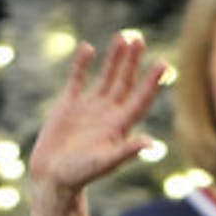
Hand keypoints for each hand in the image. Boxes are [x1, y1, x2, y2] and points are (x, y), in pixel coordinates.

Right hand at [28, 34, 165, 215]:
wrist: (52, 178)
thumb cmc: (80, 175)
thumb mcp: (105, 162)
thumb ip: (127, 151)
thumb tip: (151, 144)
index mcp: (120, 126)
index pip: (140, 99)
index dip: (151, 82)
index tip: (163, 64)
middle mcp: (108, 114)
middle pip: (125, 82)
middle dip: (133, 62)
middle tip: (140, 39)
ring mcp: (89, 108)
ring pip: (106, 78)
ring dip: (115, 59)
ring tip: (123, 37)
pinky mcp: (69, 105)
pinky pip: (77, 80)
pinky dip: (82, 65)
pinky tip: (88, 48)